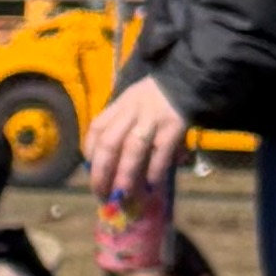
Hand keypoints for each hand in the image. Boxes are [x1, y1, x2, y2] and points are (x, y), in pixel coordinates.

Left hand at [87, 76, 187, 199]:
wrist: (185, 80)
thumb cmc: (152, 99)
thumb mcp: (129, 103)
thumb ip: (116, 126)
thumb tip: (103, 162)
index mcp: (118, 106)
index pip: (95, 130)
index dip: (89, 154)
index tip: (90, 173)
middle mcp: (131, 112)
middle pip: (109, 143)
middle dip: (101, 172)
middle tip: (101, 194)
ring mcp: (153, 119)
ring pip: (133, 149)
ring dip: (125, 176)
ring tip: (122, 195)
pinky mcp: (174, 127)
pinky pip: (160, 152)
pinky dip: (154, 171)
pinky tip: (151, 186)